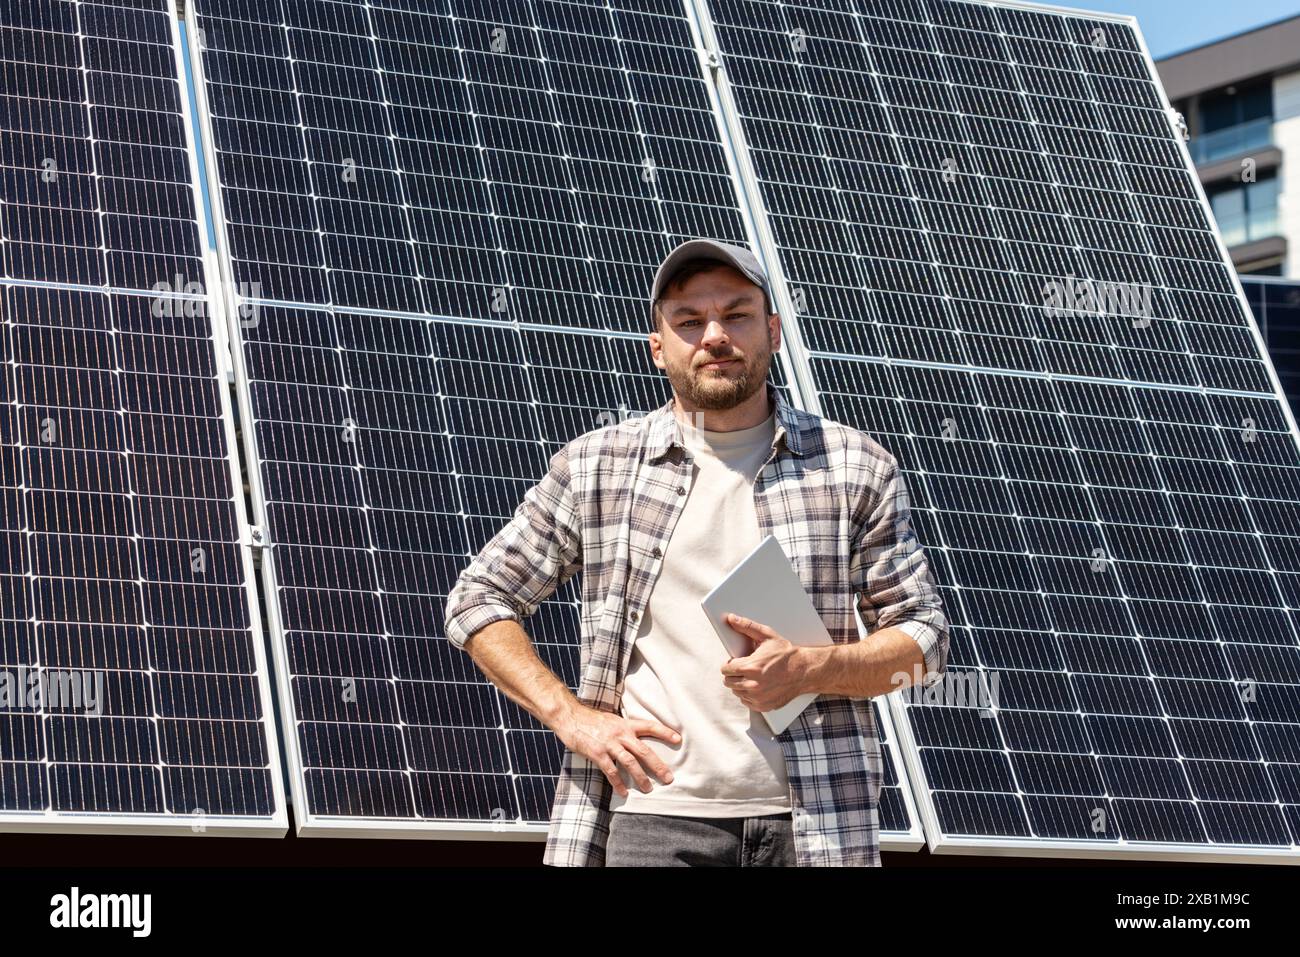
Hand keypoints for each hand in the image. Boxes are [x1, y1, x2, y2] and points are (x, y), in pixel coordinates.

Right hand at [555, 704, 680, 797]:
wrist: (570, 717)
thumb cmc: (590, 720)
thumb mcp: (611, 720)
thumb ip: (623, 729)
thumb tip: (634, 739)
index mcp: (625, 724)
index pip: (649, 726)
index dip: (664, 732)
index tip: (678, 739)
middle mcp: (620, 734)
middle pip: (644, 750)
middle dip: (657, 765)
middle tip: (668, 777)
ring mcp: (609, 744)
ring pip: (630, 762)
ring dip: (640, 777)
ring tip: (648, 788)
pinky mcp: (597, 753)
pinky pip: (611, 771)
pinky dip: (618, 782)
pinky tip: (624, 792)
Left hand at [720, 613, 810, 711]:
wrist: (804, 671)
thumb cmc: (786, 654)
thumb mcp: (767, 636)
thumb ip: (747, 627)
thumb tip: (732, 619)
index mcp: (751, 667)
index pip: (725, 669)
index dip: (729, 664)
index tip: (735, 663)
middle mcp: (752, 684)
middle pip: (728, 682)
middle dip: (734, 674)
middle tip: (744, 669)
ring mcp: (758, 697)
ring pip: (737, 692)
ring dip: (741, 684)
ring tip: (753, 676)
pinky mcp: (763, 706)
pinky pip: (746, 702)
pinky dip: (749, 695)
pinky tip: (758, 686)